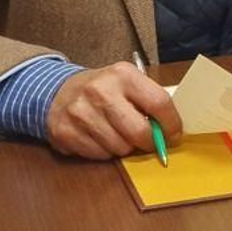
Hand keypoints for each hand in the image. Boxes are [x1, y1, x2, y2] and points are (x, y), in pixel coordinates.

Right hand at [46, 63, 181, 160]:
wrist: (57, 92)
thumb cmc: (103, 90)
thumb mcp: (128, 82)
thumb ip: (149, 100)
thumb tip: (171, 129)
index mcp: (123, 75)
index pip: (159, 102)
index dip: (171, 123)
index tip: (174, 134)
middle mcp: (100, 91)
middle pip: (138, 130)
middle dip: (149, 142)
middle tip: (150, 142)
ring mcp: (80, 112)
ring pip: (119, 147)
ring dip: (125, 147)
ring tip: (119, 134)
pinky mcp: (65, 132)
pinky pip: (99, 155)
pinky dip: (105, 152)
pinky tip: (100, 138)